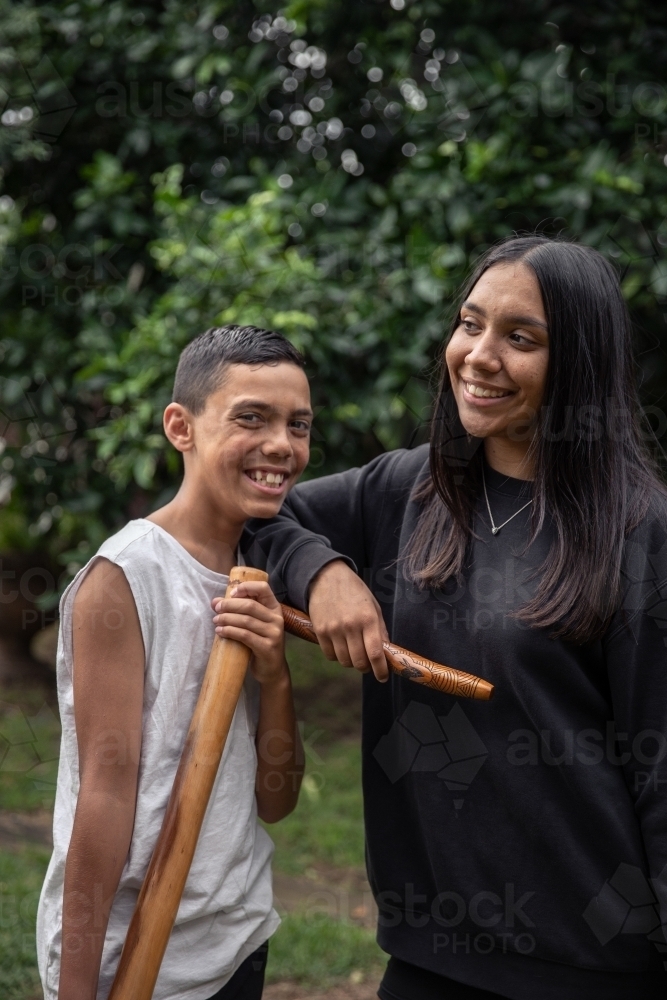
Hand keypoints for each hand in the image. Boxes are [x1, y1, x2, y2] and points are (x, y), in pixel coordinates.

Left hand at [211, 581, 286, 685]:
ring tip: (216, 620)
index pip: (263, 588)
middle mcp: (277, 619)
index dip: (246, 587)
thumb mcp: (254, 624)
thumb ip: (239, 611)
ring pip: (246, 621)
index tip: (231, 593)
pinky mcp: (267, 647)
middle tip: (216, 608)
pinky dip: (230, 632)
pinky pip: (245, 636)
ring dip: (227, 619)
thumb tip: (215, 601)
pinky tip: (220, 632)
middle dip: (230, 605)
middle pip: (251, 605)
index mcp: (274, 608)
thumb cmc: (260, 643)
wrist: (272, 669)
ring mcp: (274, 633)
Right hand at [308, 560, 389, 680]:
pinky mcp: (320, 631)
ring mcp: (333, 629)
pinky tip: (341, 647)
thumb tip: (386, 651)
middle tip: (368, 664)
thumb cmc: (354, 590)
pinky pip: (330, 655)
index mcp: (368, 619)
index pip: (376, 653)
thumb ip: (380, 629)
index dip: (380, 670)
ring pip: (344, 661)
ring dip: (351, 662)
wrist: (326, 576)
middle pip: (359, 662)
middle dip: (366, 668)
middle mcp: (351, 626)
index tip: (383, 677)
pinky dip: (337, 656)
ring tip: (354, 653)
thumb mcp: (373, 606)